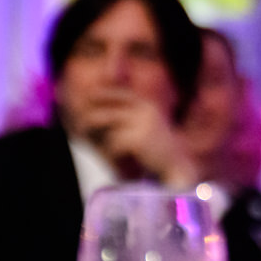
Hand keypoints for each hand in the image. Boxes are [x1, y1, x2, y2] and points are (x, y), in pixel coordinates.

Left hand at [74, 91, 197, 186]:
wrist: (177, 165)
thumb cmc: (159, 149)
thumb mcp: (148, 126)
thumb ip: (131, 117)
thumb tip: (104, 113)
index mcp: (148, 105)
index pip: (122, 94)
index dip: (104, 94)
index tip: (90, 97)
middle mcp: (146, 111)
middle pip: (110, 111)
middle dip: (92, 119)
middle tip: (82, 128)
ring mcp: (142, 124)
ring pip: (111, 130)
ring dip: (105, 141)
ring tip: (106, 150)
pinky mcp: (138, 139)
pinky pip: (115, 144)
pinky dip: (114, 154)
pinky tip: (123, 160)